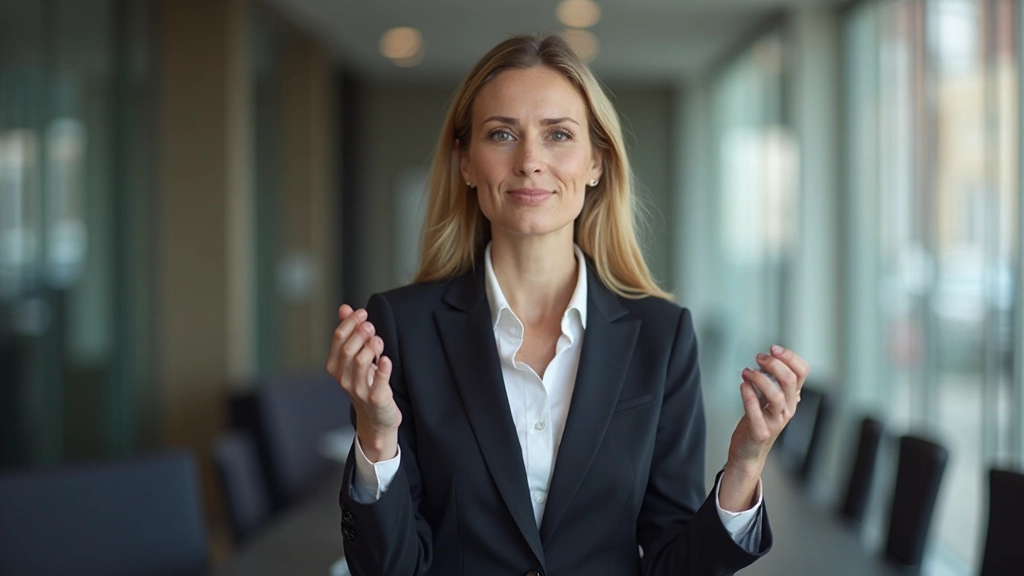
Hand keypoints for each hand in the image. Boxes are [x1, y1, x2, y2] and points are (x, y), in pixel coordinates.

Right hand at [326, 304, 401, 461]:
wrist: (376, 418)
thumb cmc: (366, 383)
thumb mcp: (355, 358)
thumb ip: (349, 332)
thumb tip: (344, 307)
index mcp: (335, 366)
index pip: (338, 338)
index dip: (350, 322)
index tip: (363, 313)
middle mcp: (343, 378)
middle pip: (348, 348)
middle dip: (361, 333)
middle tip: (372, 326)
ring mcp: (358, 390)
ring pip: (360, 362)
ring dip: (371, 347)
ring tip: (379, 341)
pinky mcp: (376, 400)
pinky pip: (378, 382)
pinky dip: (383, 369)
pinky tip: (387, 359)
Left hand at [719, 345, 808, 510]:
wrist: (748, 452)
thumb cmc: (757, 423)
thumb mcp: (769, 400)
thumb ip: (773, 382)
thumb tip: (773, 359)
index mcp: (791, 398)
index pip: (802, 373)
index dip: (790, 357)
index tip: (773, 348)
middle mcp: (787, 409)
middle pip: (790, 381)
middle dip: (773, 364)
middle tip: (758, 357)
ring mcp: (775, 421)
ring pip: (776, 395)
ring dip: (759, 378)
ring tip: (747, 371)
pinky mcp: (761, 432)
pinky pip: (756, 412)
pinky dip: (749, 396)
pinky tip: (743, 385)